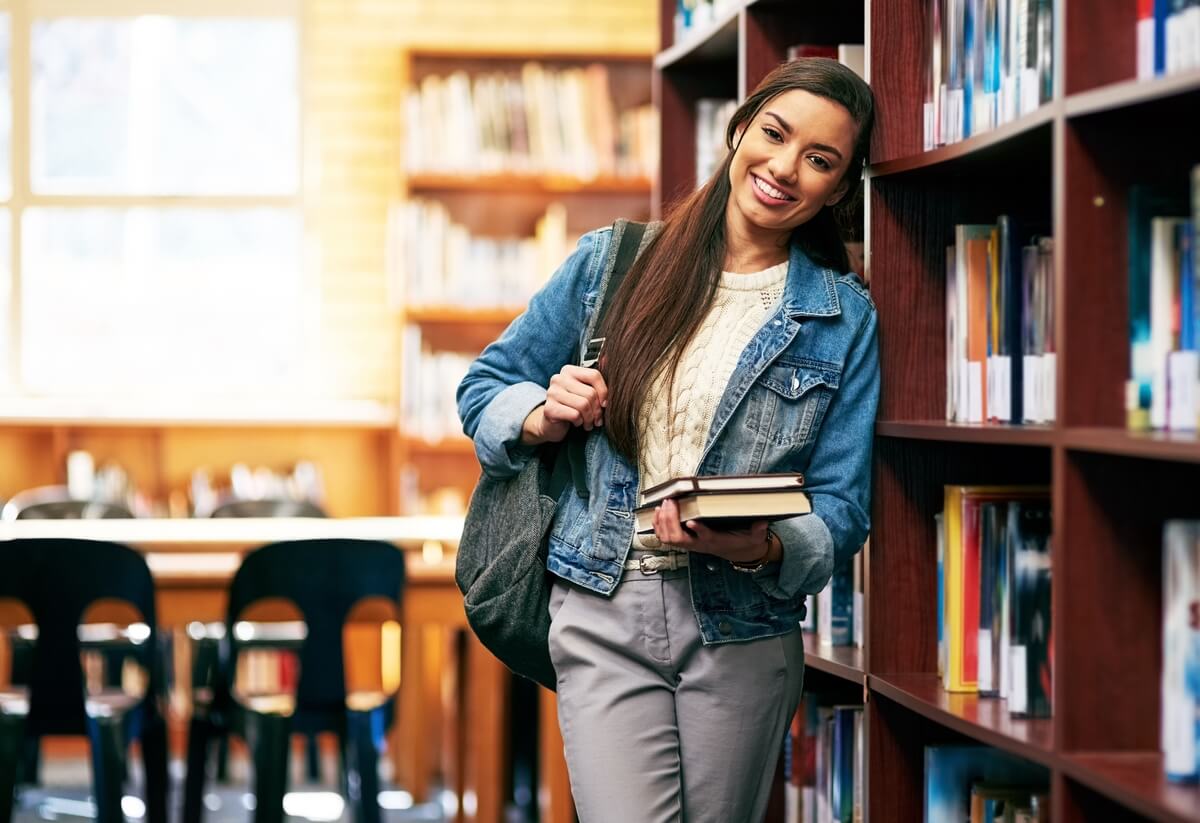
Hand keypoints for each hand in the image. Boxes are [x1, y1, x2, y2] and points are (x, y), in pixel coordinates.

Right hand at [521, 365, 607, 444]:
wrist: (552, 424)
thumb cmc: (573, 406)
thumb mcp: (585, 391)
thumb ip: (596, 379)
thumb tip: (607, 359)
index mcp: (569, 371)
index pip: (594, 375)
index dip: (604, 392)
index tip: (605, 404)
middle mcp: (558, 378)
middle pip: (590, 393)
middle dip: (597, 410)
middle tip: (597, 419)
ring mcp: (552, 393)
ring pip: (583, 405)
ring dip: (589, 418)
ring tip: (588, 423)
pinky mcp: (549, 409)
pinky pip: (575, 415)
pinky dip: (580, 422)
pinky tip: (577, 423)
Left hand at [651, 499, 773, 564]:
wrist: (737, 552)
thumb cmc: (742, 540)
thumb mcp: (754, 537)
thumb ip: (758, 530)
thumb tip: (763, 522)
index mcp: (715, 541)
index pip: (705, 538)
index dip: (698, 530)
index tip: (693, 520)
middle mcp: (698, 544)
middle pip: (678, 538)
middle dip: (671, 520)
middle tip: (671, 502)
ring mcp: (689, 544)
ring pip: (668, 538)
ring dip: (663, 522)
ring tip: (664, 504)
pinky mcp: (683, 541)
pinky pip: (664, 536)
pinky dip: (658, 524)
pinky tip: (657, 511)